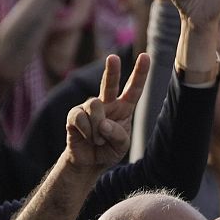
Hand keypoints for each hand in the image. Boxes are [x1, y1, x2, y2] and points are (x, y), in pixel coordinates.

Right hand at [65, 53, 148, 171]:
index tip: (145, 56)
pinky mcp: (74, 114)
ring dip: (97, 127)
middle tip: (113, 58)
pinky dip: (87, 131)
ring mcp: (89, 107)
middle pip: (111, 83)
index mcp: (124, 107)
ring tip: (98, 141)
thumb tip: (103, 123)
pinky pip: (80, 117)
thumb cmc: (108, 150)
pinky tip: (87, 138)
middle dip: (112, 70)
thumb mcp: (121, 146)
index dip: (140, 73)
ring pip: (94, 105)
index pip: (134, 88)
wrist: (88, 163)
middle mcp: (107, 103)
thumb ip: (117, 135)